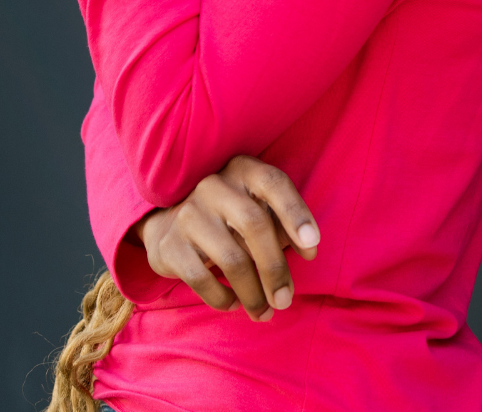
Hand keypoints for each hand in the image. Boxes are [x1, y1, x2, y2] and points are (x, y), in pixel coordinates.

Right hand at [133, 155, 319, 321]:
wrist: (168, 225)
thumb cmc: (228, 218)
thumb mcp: (253, 207)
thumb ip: (280, 224)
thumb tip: (309, 251)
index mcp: (242, 169)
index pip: (274, 184)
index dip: (296, 213)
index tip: (313, 246)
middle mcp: (214, 185)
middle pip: (255, 225)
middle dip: (275, 268)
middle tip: (285, 300)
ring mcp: (190, 213)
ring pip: (232, 259)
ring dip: (253, 294)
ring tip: (264, 312)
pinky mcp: (171, 244)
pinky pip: (202, 279)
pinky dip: (222, 298)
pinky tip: (234, 304)